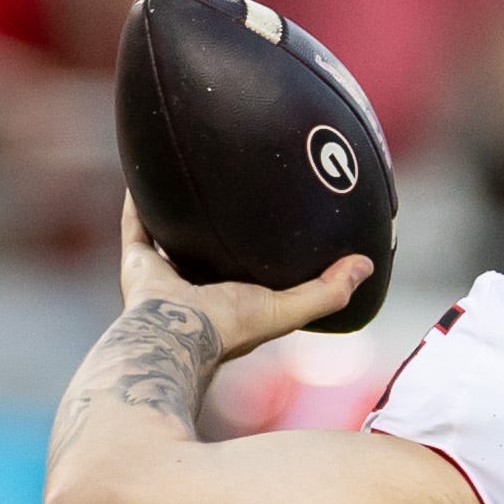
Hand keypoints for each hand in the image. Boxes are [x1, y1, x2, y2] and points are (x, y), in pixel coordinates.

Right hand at [118, 195, 374, 365]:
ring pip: (169, 238)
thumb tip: (367, 264)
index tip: (276, 225)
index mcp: (228, 303)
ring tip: (189, 176)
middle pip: (206, 254)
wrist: (174, 334)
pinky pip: (137, 223)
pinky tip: (148, 169)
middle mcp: (194, 291)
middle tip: (233, 191)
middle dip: (217, 230)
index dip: (260, 254)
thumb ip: (327, 291)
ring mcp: (162, 277)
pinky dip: (138, 199)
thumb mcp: (288, 309)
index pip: (247, 275)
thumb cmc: (229, 328)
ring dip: (176, 213)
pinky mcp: (136, 263)